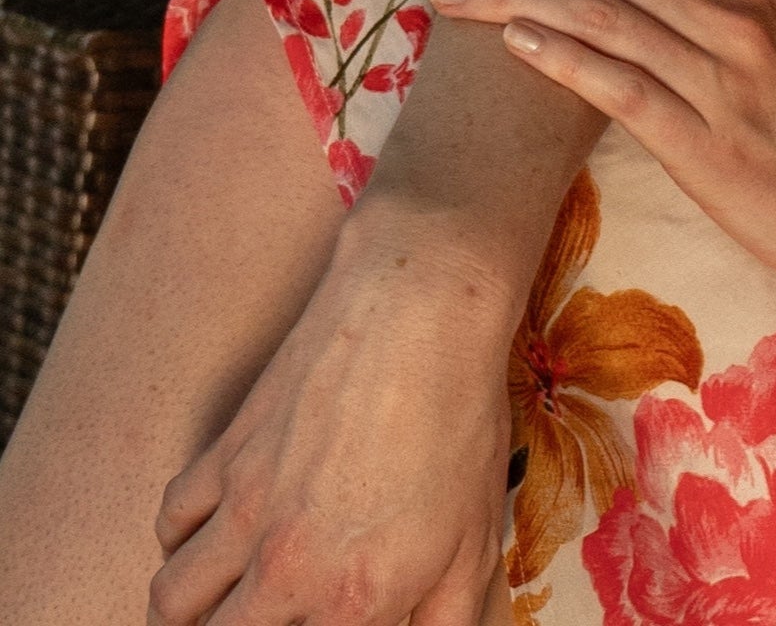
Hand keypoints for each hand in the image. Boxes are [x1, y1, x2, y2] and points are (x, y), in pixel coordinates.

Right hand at [147, 228, 512, 625]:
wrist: (420, 310)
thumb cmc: (459, 417)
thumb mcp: (476, 534)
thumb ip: (447, 618)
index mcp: (350, 603)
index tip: (315, 625)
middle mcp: (285, 568)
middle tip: (253, 621)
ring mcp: (246, 509)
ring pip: (171, 599)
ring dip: (182, 615)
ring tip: (202, 616)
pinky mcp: (227, 452)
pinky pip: (172, 518)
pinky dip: (176, 543)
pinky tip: (199, 541)